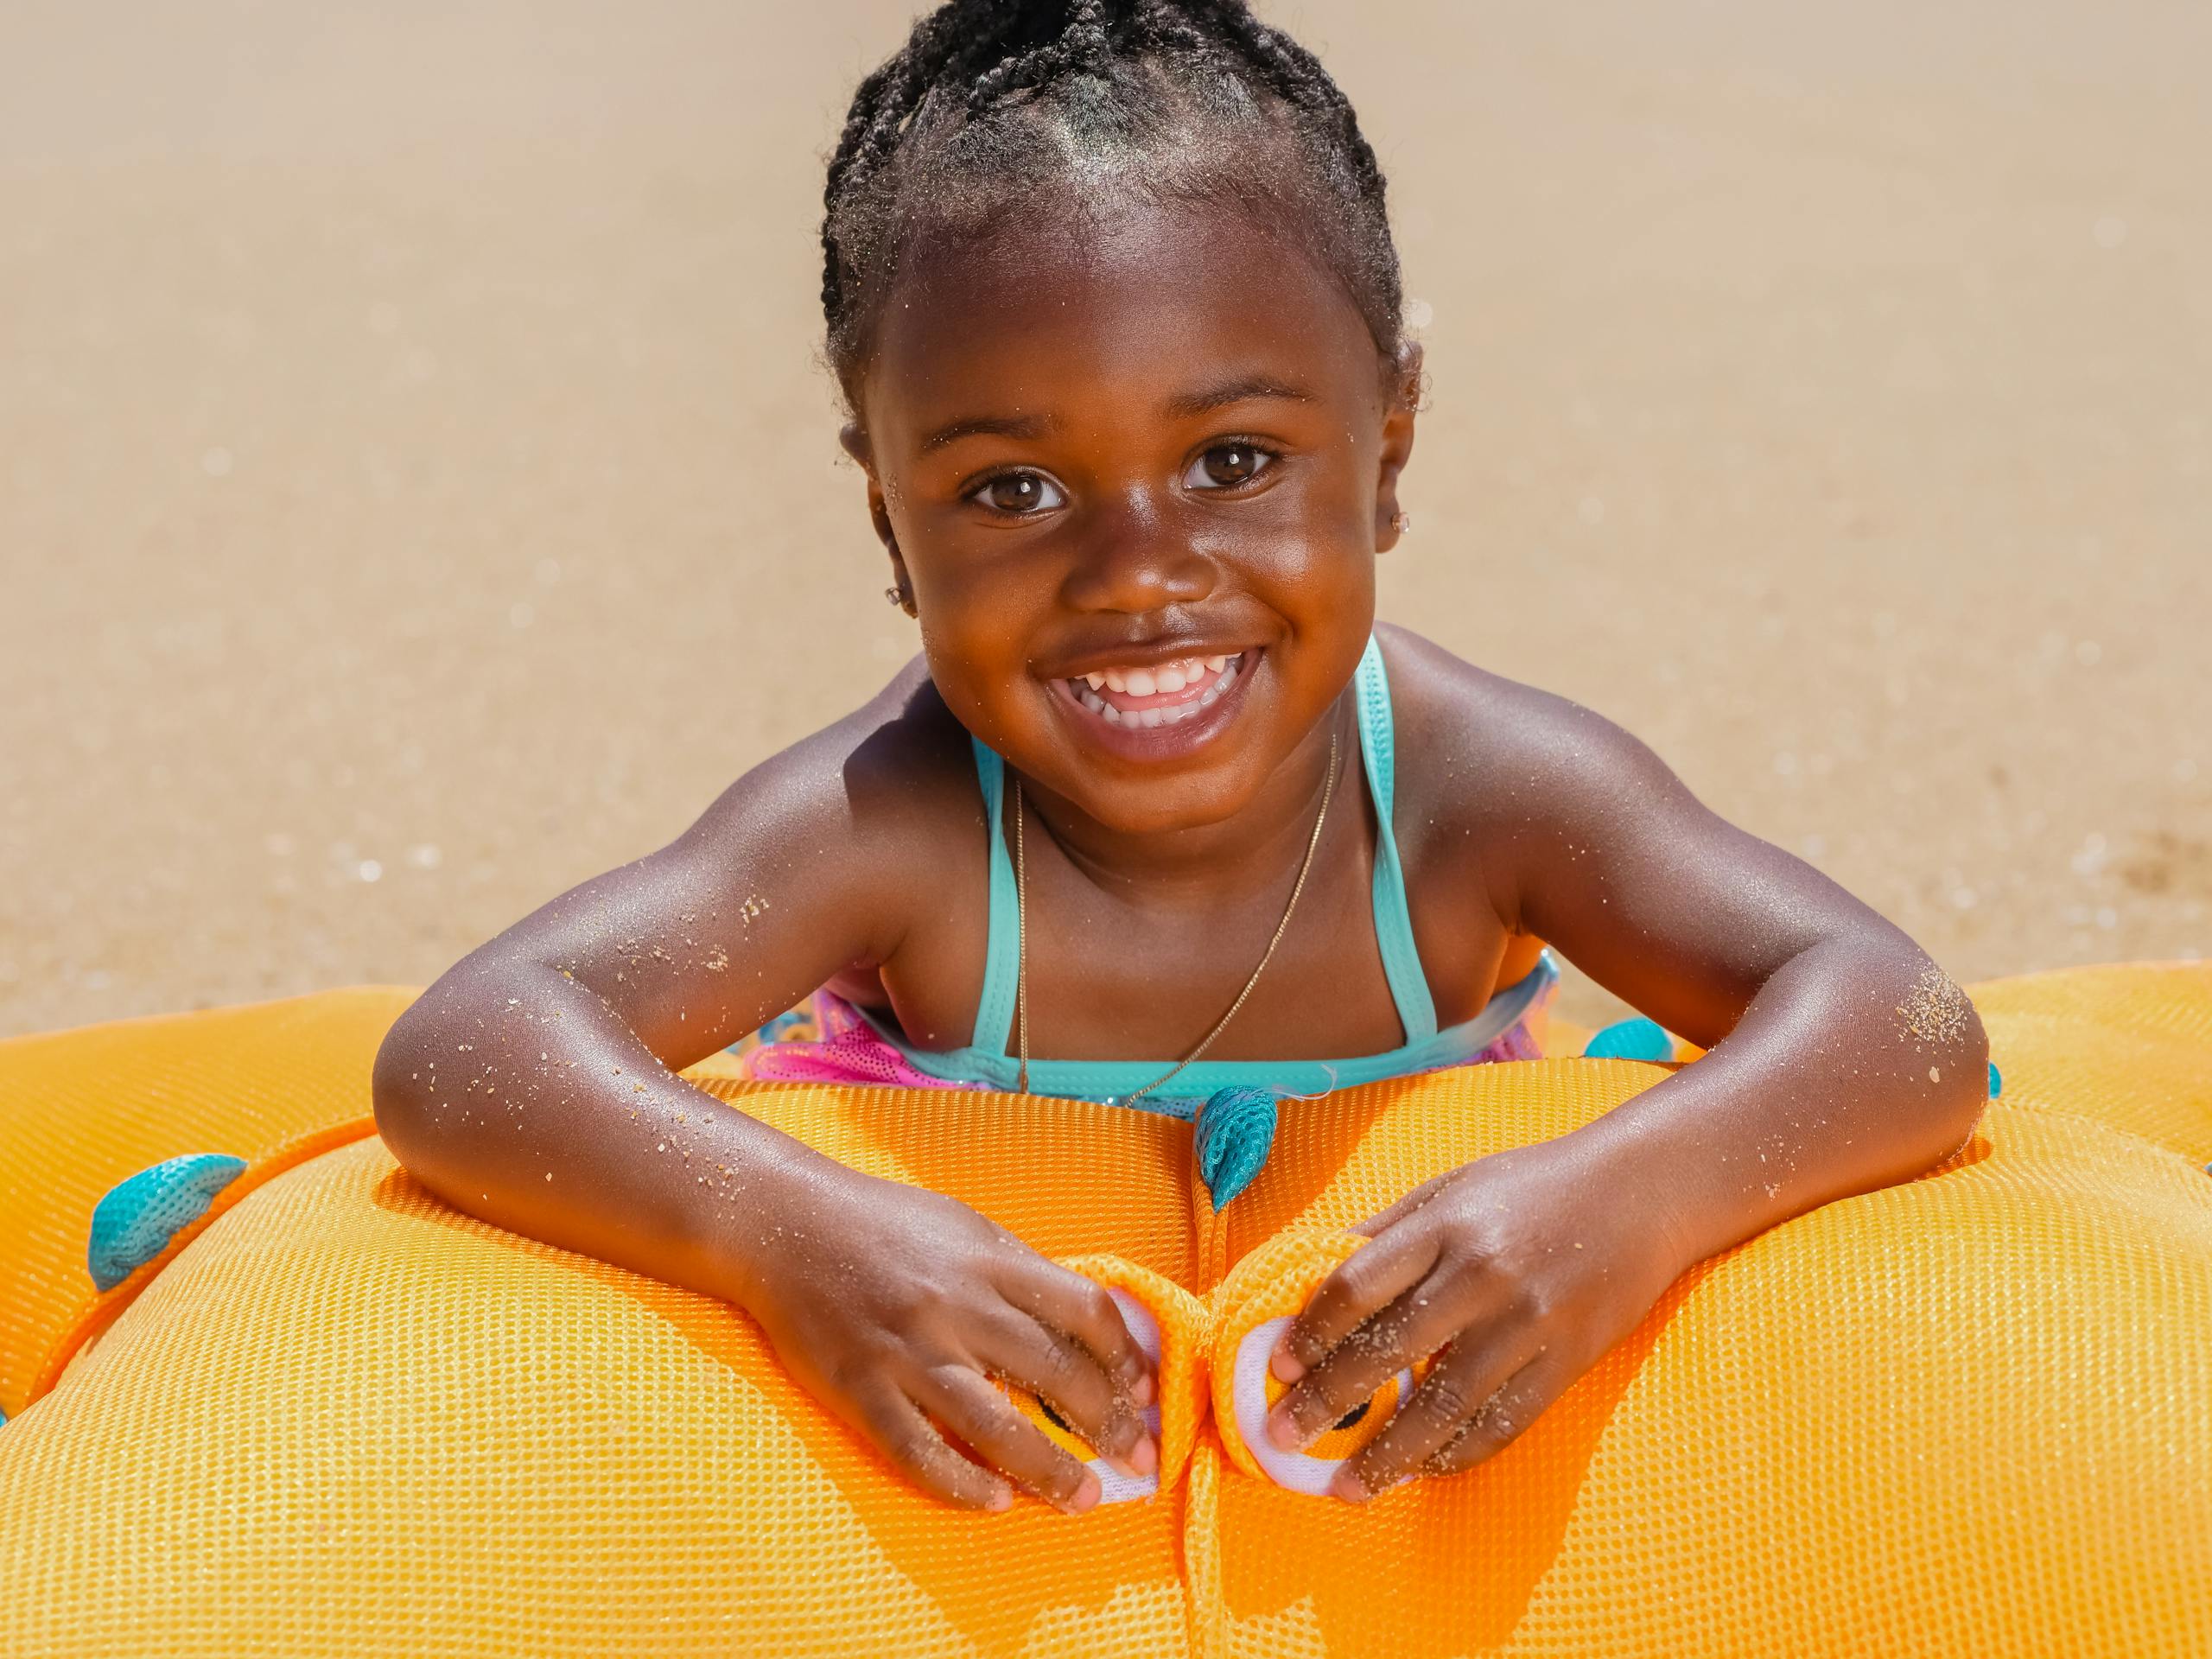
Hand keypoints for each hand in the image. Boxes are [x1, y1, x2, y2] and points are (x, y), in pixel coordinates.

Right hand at [727, 1158, 1157, 1512]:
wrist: (785, 1223)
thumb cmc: (883, 1223)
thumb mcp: (965, 1229)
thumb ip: (1019, 1275)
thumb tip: (1080, 1327)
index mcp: (990, 1262)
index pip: (1083, 1312)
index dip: (1125, 1357)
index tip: (1144, 1390)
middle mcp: (956, 1307)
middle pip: (1054, 1372)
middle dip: (1107, 1421)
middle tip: (1137, 1456)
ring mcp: (908, 1353)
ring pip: (994, 1424)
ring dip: (1048, 1468)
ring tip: (1082, 1498)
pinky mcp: (861, 1389)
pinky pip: (918, 1450)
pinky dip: (961, 1482)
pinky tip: (995, 1501)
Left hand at [1264, 1135, 1690, 1500]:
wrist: (1641, 1192)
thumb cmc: (1532, 1187)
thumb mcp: (1451, 1187)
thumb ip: (1386, 1232)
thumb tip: (1317, 1280)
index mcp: (1444, 1226)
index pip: (1357, 1286)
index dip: (1310, 1333)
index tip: (1276, 1370)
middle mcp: (1482, 1274)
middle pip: (1389, 1350)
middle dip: (1329, 1401)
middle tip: (1284, 1438)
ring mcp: (1529, 1322)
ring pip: (1445, 1404)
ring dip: (1389, 1453)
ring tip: (1347, 1486)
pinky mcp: (1568, 1360)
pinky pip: (1503, 1423)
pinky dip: (1457, 1453)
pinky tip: (1421, 1469)